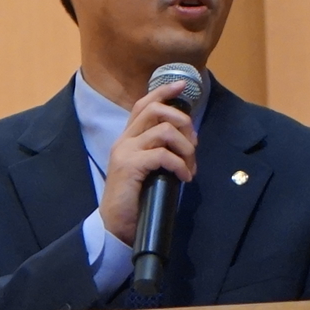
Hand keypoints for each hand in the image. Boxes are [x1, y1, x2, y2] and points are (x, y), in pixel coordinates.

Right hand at [99, 81, 196, 245]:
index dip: (163, 91)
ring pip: (163, 130)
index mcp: (128, 139)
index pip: (143, 104)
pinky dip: (180, 164)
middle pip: (155, 111)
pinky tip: (184, 177)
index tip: (183, 85)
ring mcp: (126, 152)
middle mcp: (124, 140)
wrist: (115, 224)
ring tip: (190, 166)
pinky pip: (163, 155)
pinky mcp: (131, 166)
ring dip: (185, 147)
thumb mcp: (147, 169)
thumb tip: (185, 142)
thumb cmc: (135, 198)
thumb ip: (157, 152)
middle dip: (182, 121)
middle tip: (193, 143)